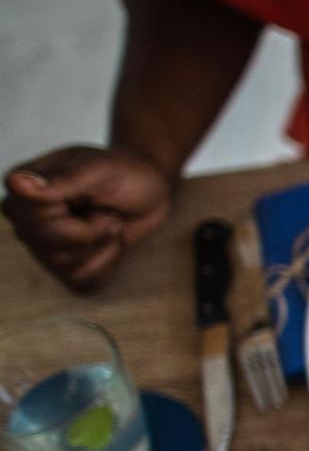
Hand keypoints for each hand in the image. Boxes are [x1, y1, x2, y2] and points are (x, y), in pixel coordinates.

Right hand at [4, 145, 172, 292]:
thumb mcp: (99, 169)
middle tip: (106, 212)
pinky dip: (108, 262)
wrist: (149, 193)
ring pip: (67, 266)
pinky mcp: (65, 267)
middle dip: (91, 232)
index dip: (71, 218)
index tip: (90, 197)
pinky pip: (83, 281)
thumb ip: (62, 178)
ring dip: (102, 246)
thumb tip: (17, 182)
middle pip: (49, 246)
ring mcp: (41, 246)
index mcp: (22, 187)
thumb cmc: (123, 173)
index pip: (32, 218)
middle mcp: (23, 219)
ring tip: (108, 223)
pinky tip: (110, 242)